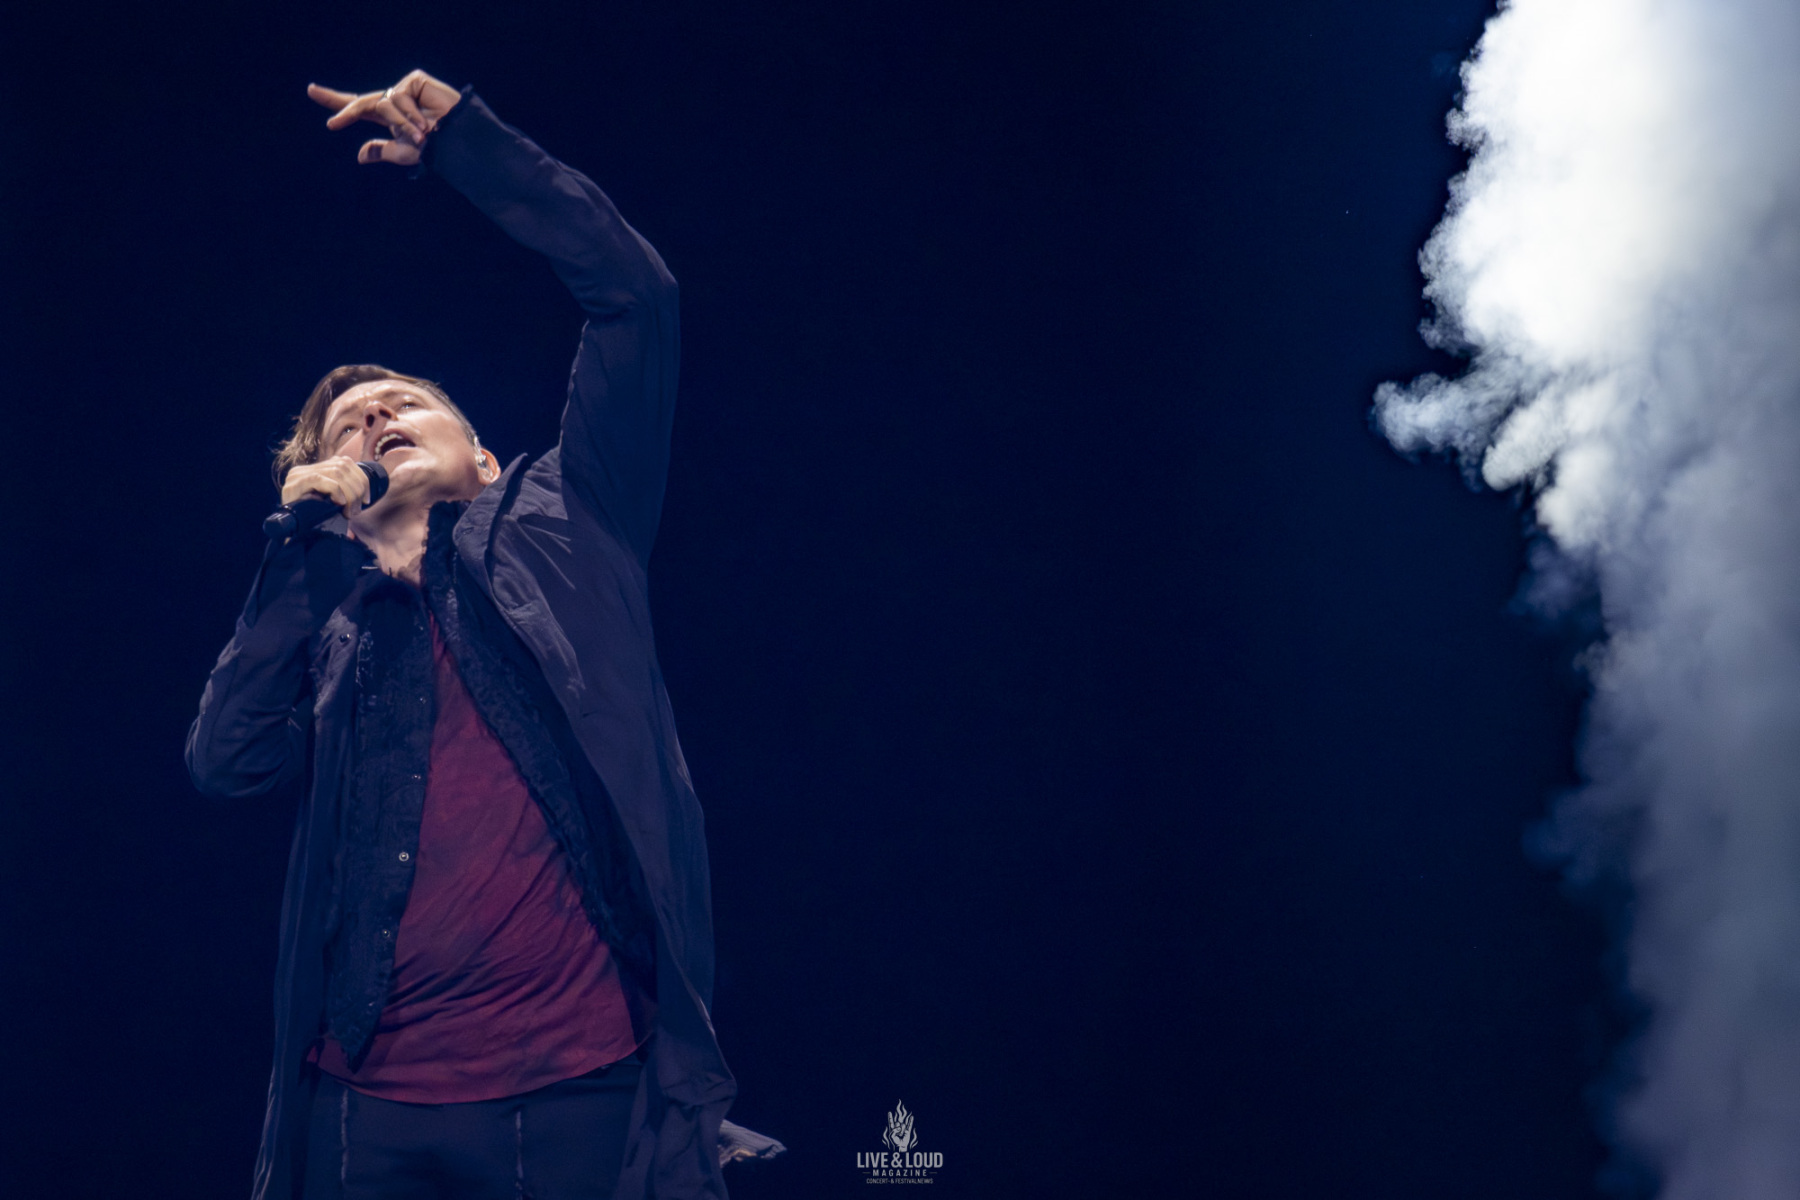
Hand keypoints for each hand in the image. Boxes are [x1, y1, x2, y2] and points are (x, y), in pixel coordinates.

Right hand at [281, 455, 372, 515]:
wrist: (291, 535)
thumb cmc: (315, 521)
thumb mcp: (333, 505)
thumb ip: (347, 495)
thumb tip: (368, 498)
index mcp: (317, 469)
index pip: (345, 462)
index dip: (361, 479)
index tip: (366, 500)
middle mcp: (306, 469)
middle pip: (342, 466)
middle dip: (357, 489)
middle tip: (357, 510)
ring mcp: (298, 475)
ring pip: (335, 472)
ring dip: (349, 493)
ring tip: (349, 512)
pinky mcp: (292, 485)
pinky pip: (319, 479)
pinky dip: (335, 491)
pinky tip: (339, 504)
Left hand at [307, 70, 461, 165]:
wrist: (456, 141)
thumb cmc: (434, 149)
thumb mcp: (403, 153)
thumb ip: (380, 151)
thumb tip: (359, 156)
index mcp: (388, 118)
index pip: (358, 108)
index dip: (336, 102)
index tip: (312, 91)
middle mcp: (393, 101)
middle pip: (362, 102)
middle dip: (345, 110)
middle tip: (330, 120)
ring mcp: (403, 89)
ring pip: (382, 105)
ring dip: (401, 125)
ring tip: (422, 135)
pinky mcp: (414, 80)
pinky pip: (398, 97)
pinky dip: (410, 113)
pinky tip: (427, 119)